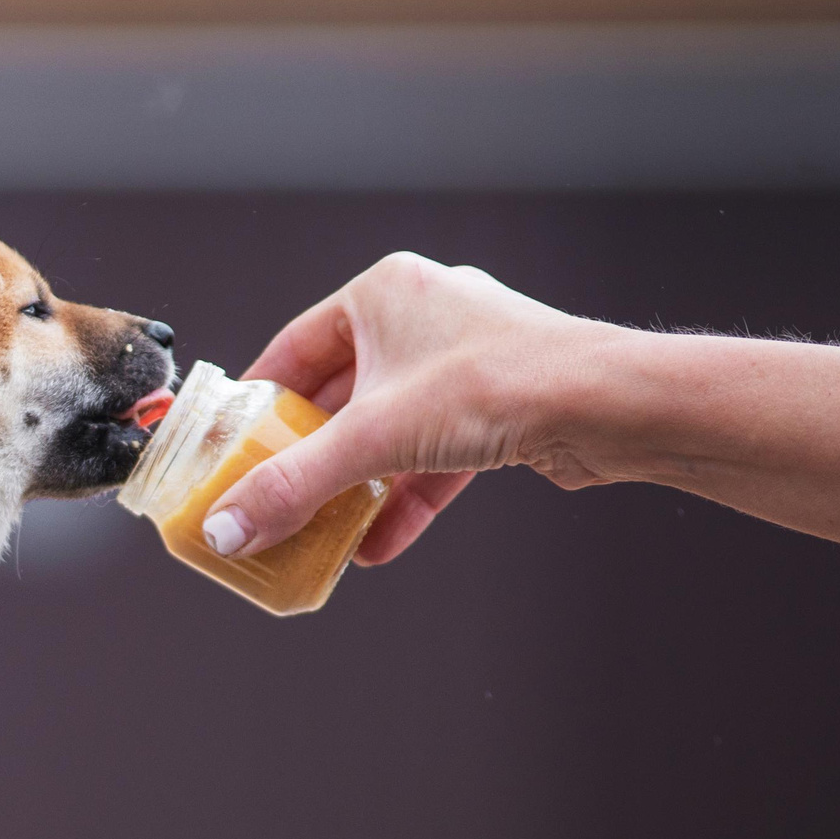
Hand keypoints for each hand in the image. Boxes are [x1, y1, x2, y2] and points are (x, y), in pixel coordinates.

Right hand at [203, 253, 604, 565]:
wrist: (612, 406)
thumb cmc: (500, 384)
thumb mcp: (372, 439)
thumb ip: (291, 486)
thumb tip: (227, 530)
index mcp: (383, 294)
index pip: (293, 349)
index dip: (257, 402)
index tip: (230, 446)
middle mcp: (423, 318)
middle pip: (340, 396)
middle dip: (308, 456)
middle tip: (269, 495)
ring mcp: (464, 363)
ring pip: (388, 430)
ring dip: (354, 485)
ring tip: (320, 530)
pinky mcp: (497, 407)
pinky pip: (432, 454)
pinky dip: (404, 496)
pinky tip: (378, 543)